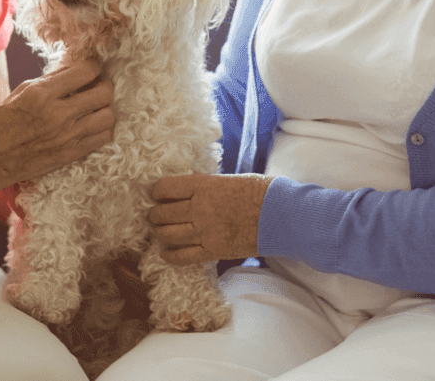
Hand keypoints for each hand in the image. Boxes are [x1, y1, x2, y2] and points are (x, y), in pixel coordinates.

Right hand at [0, 60, 113, 185]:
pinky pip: (103, 137)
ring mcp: (67, 136)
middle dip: (105, 85)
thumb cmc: (3, 121)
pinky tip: (93, 123)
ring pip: (108, 116)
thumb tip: (75, 66)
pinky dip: (103, 128)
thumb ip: (52, 79)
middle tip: (98, 85)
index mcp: (42, 94)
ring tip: (97, 106)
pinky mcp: (71, 153)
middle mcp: (58, 114)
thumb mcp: (23, 90)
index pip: (85, 71)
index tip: (93, 66)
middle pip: (104, 93)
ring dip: (106, 108)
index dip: (94, 64)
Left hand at [148, 173, 271, 264]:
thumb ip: (203, 185)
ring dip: (160, 233)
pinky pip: (183, 256)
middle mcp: (199, 208)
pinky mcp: (213, 251)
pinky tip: (166, 252)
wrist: (279, 215)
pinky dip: (170, 255)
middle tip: (156, 214)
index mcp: (202, 186)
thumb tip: (186, 185)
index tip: (157, 194)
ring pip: (168, 234)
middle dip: (155, 214)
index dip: (156, 191)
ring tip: (161, 230)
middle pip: (163, 213)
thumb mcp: (225, 179)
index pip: (165, 188)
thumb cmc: (257, 191)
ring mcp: (205, 231)